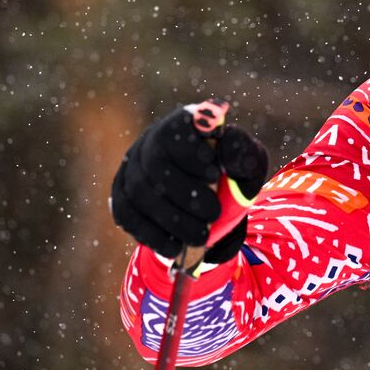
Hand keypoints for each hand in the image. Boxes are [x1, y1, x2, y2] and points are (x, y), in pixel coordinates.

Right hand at [110, 101, 268, 264]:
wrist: (214, 198)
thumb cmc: (233, 172)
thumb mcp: (248, 161)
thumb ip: (242, 154)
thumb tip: (225, 150)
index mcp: (184, 123)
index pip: (177, 127)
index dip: (191, 152)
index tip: (213, 174)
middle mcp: (152, 140)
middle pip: (155, 164)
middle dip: (185, 194)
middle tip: (213, 214)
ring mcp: (132, 167)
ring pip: (139, 191)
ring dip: (171, 219)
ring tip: (200, 236)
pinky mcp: (121, 193)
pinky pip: (125, 213)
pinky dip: (150, 233)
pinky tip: (174, 247)